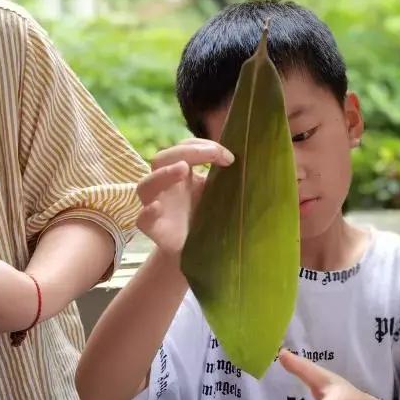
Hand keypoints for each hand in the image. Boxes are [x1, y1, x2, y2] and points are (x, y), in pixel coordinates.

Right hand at [135, 140, 233, 257]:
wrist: (200, 253)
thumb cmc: (209, 218)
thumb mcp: (220, 194)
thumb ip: (228, 179)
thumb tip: (256, 162)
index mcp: (181, 173)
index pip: (184, 148)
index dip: (203, 146)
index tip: (229, 157)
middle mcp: (165, 186)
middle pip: (162, 158)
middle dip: (185, 151)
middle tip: (210, 154)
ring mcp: (156, 206)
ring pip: (146, 185)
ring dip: (164, 174)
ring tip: (183, 169)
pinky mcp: (154, 229)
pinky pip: (143, 218)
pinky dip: (148, 212)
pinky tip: (157, 208)